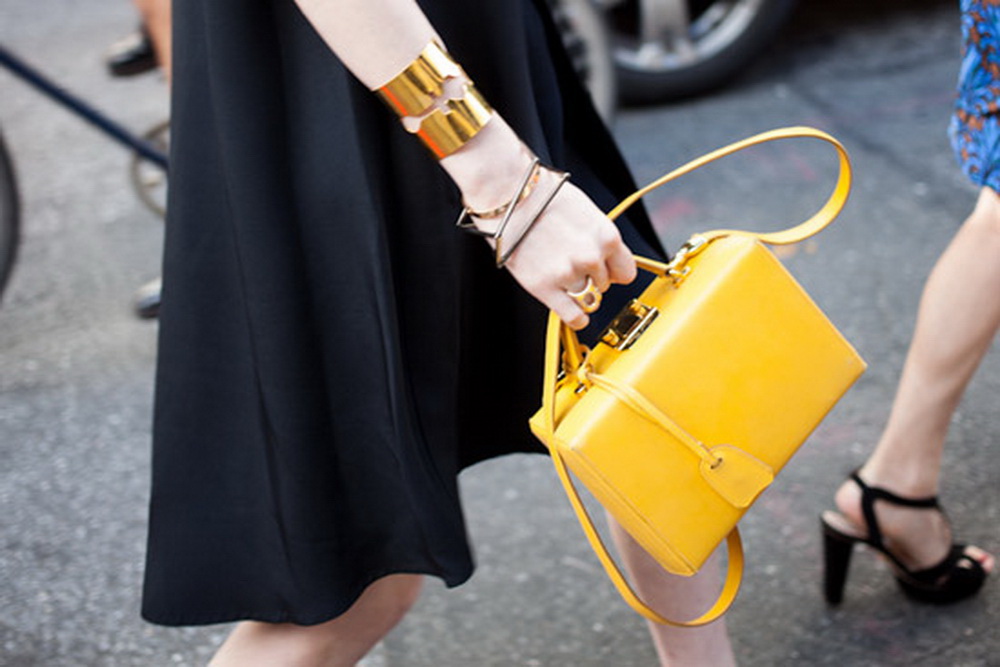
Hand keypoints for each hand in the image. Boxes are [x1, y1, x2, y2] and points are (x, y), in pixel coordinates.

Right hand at [497, 175, 636, 329]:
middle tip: (570, 263)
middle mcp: (591, 257)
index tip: (606, 272)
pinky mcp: (545, 287)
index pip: (627, 272)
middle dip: (591, 277)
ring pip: (587, 299)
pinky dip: (576, 318)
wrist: (509, 194)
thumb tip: (603, 256)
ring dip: (577, 291)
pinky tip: (572, 312)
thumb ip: (597, 237)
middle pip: (605, 285)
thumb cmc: (542, 195)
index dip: (614, 272)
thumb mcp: (584, 210)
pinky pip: (573, 316)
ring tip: (560, 274)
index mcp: (606, 236)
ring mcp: (568, 274)